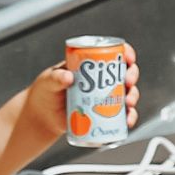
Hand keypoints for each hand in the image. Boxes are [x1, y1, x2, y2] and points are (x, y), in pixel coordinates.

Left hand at [18, 45, 141, 146]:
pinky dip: (129, 118)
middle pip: (126, 73)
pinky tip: (127, 121)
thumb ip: (55, 77)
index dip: (126, 53)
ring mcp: (104, 97)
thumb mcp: (48, 80)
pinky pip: (122, 115)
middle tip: (127, 82)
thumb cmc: (44, 92)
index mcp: (90, 65)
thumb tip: (68, 77)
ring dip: (133, 97)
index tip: (128, 58)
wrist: (41, 117)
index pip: (113, 53)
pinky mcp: (103, 115)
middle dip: (132, 76)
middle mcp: (101, 80)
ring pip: (127, 94)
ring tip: (128, 103)